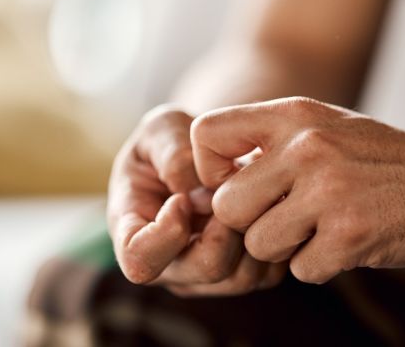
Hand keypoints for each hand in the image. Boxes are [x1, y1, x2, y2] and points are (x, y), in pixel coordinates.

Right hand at [107, 105, 285, 295]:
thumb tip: (195, 195)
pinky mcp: (239, 277)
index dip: (164, 233)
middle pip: (205, 267)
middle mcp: (167, 263)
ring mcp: (203, 276)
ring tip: (247, 193)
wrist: (203, 154)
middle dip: (226, 224)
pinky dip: (273, 237)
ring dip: (252, 229)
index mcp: (131, 230)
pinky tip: (264, 205)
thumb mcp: (162, 128)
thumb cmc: (171, 140)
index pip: (138, 259)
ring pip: (242, 276)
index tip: (181, 199)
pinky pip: (267, 273)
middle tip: (229, 190)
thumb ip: (174, 155)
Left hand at [191, 97, 404, 283]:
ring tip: (324, 227)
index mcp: (295, 114)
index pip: (205, 135)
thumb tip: (208, 181)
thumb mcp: (327, 125)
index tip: (235, 185)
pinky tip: (350, 241)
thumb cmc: (384, 157)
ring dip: (288, 248)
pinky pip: (301, 270)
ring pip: (260, 245)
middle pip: (226, 206)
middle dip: (251, 223)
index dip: (208, 171)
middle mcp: (306, 147)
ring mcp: (329, 192)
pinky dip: (322, 265)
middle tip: (287, 218)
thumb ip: (270, 141)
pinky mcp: (351, 235)